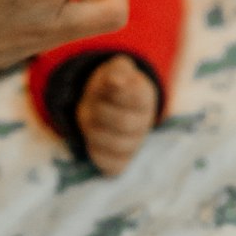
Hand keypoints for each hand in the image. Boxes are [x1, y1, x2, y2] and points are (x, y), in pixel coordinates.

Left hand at [76, 55, 159, 174]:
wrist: (104, 104)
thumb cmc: (110, 86)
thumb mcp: (115, 69)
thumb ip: (117, 70)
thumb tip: (115, 81)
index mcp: (145, 98)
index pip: (136, 97)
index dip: (116, 91)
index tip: (108, 84)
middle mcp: (143, 125)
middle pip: (124, 122)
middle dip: (101, 111)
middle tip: (93, 105)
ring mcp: (133, 145)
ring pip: (117, 146)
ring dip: (95, 132)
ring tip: (90, 121)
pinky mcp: (121, 162)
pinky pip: (111, 166)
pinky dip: (96, 153)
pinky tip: (91, 138)